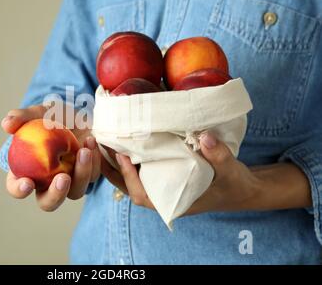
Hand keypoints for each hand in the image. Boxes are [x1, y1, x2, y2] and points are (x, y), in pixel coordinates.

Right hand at [1, 105, 100, 210]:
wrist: (80, 113)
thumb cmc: (54, 115)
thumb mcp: (39, 112)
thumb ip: (22, 117)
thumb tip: (6, 124)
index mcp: (27, 170)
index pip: (16, 187)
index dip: (19, 189)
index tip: (28, 182)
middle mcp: (47, 181)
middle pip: (48, 203)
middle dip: (55, 195)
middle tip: (63, 178)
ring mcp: (70, 180)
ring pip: (75, 192)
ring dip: (81, 174)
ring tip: (84, 151)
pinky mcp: (88, 175)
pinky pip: (93, 176)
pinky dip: (94, 161)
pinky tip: (91, 141)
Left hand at [103, 132, 311, 214]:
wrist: (240, 189)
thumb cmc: (233, 184)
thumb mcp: (230, 171)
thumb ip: (219, 156)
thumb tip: (205, 136)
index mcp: (173, 203)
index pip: (143, 195)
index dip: (130, 177)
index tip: (121, 156)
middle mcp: (161, 197)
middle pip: (127, 187)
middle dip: (111, 169)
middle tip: (98, 144)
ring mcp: (160, 188)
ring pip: (129, 179)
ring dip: (114, 163)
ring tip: (102, 141)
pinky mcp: (161, 177)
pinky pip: (138, 170)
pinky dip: (127, 158)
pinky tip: (120, 141)